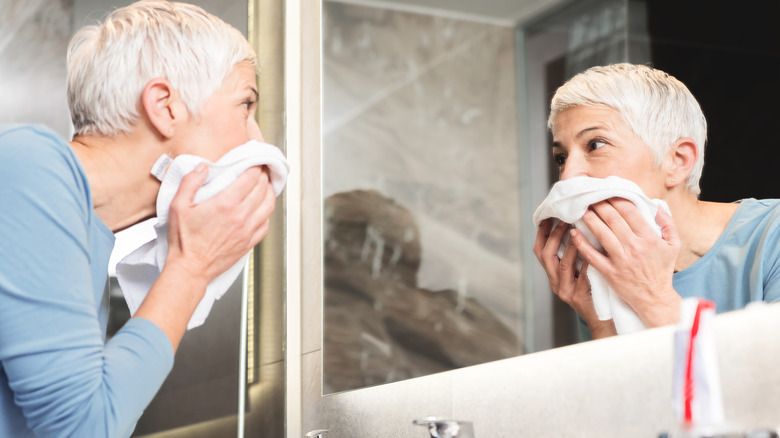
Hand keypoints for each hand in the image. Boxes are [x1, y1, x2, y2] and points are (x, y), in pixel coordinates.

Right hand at [165, 164, 275, 283]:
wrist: (191, 268)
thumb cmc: (184, 241)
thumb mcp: (178, 206)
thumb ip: (190, 182)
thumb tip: (203, 167)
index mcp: (225, 204)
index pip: (250, 178)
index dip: (255, 167)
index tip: (254, 162)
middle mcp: (241, 216)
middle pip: (262, 189)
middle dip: (263, 176)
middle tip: (261, 170)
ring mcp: (247, 230)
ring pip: (268, 205)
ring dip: (269, 192)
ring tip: (266, 185)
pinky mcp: (249, 242)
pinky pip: (266, 224)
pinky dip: (267, 212)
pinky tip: (263, 208)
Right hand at [534, 219, 614, 336]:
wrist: (602, 319)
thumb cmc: (594, 291)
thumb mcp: (579, 272)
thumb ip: (575, 255)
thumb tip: (577, 226)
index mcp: (552, 275)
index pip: (539, 250)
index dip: (542, 233)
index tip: (549, 216)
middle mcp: (555, 283)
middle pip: (546, 256)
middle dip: (554, 236)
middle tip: (566, 220)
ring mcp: (565, 291)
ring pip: (562, 265)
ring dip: (570, 246)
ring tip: (579, 231)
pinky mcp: (578, 298)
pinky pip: (581, 276)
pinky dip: (586, 261)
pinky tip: (593, 250)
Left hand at [571, 198, 681, 326]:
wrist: (654, 298)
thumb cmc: (662, 270)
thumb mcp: (673, 245)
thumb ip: (667, 223)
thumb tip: (657, 205)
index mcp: (649, 238)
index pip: (630, 212)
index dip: (616, 199)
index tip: (607, 193)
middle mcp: (634, 247)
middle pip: (613, 219)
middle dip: (600, 205)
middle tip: (590, 197)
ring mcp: (621, 260)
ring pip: (601, 234)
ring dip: (590, 219)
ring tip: (581, 209)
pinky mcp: (609, 272)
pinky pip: (592, 255)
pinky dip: (582, 243)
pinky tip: (574, 233)